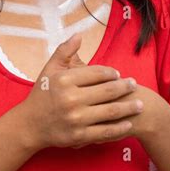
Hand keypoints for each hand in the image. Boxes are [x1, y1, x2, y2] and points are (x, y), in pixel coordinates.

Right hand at [18, 34, 145, 150]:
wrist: (29, 125)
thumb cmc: (42, 94)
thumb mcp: (49, 69)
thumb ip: (64, 51)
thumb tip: (79, 34)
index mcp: (65, 80)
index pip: (97, 73)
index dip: (111, 73)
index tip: (119, 74)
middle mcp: (71, 99)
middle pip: (108, 91)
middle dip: (125, 87)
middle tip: (135, 84)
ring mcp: (76, 119)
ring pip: (110, 111)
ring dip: (129, 107)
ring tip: (139, 104)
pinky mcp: (79, 136)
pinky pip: (105, 131)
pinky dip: (120, 127)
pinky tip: (129, 123)